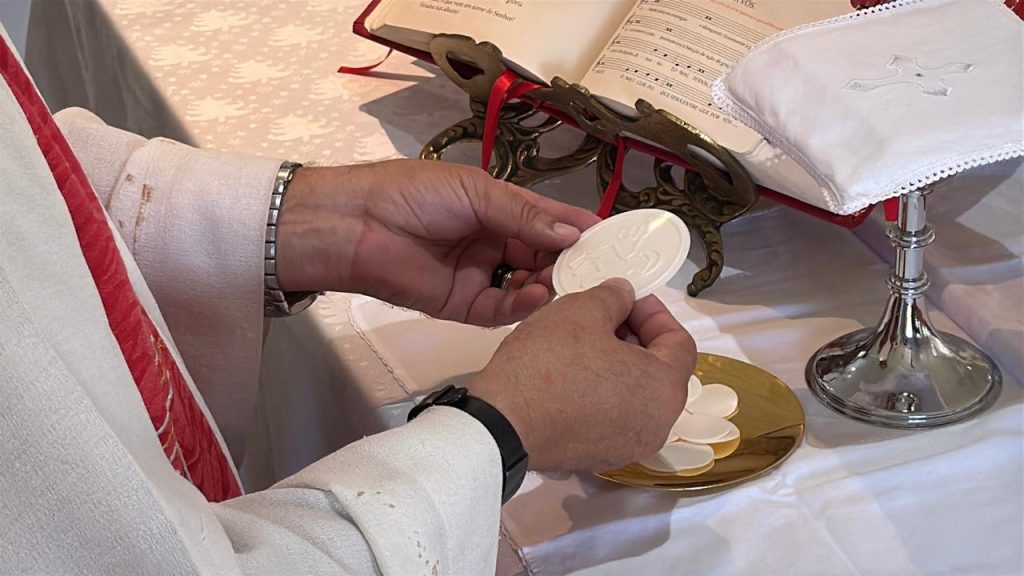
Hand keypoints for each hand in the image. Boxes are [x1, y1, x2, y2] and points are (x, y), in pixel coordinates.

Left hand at [276, 160, 598, 324]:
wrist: (357, 226)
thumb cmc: (415, 195)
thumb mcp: (475, 192)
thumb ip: (524, 216)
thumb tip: (572, 236)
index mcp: (498, 208)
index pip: (547, 221)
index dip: (577, 229)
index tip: (613, 239)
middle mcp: (494, 243)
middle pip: (543, 258)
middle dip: (569, 263)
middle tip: (599, 271)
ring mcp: (480, 276)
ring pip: (527, 286)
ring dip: (549, 285)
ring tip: (569, 284)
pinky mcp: (464, 306)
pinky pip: (502, 310)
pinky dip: (521, 306)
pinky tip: (534, 296)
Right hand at [467, 279, 696, 471]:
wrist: (502, 424)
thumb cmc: (549, 364)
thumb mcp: (582, 311)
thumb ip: (614, 297)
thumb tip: (624, 296)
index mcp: (665, 389)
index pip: (680, 342)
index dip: (653, 313)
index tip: (626, 299)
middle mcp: (657, 425)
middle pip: (659, 371)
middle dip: (635, 338)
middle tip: (604, 317)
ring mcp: (628, 446)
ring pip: (635, 395)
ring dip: (618, 365)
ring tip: (584, 343)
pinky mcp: (598, 457)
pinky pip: (612, 416)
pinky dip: (602, 393)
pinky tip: (571, 375)